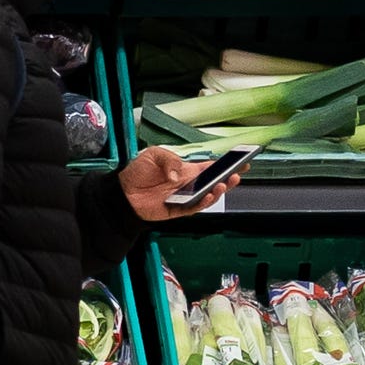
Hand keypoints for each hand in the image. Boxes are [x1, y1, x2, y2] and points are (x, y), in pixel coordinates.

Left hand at [119, 143, 240, 221]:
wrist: (123, 192)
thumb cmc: (139, 172)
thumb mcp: (154, 154)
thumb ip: (169, 160)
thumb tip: (180, 173)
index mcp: (187, 170)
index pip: (211, 167)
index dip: (226, 164)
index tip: (241, 159)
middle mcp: (189, 185)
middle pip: (214, 183)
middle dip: (228, 179)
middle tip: (238, 173)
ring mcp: (185, 198)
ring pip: (207, 196)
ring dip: (217, 191)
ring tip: (223, 184)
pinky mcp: (177, 210)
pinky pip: (194, 208)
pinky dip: (202, 203)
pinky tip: (208, 196)